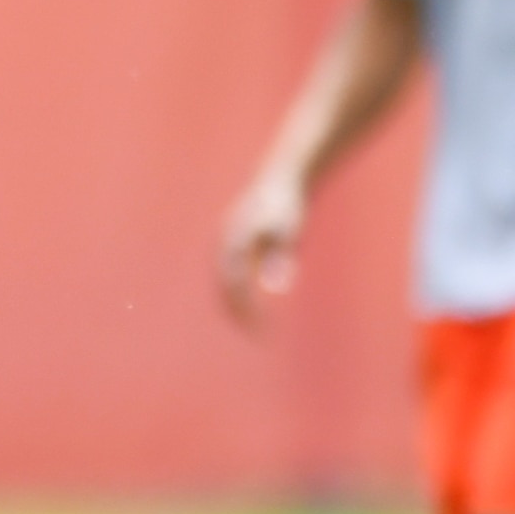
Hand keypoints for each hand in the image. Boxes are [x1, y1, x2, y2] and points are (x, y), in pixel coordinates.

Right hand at [214, 170, 306, 327]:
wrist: (280, 178)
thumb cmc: (288, 205)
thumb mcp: (289, 232)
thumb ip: (280, 259)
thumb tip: (276, 290)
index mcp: (235, 245)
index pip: (236, 289)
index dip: (247, 312)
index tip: (263, 330)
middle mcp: (224, 247)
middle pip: (224, 290)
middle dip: (239, 314)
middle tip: (257, 335)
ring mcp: (226, 245)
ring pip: (224, 284)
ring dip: (236, 306)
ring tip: (254, 324)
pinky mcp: (234, 245)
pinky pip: (232, 276)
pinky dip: (239, 293)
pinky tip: (256, 303)